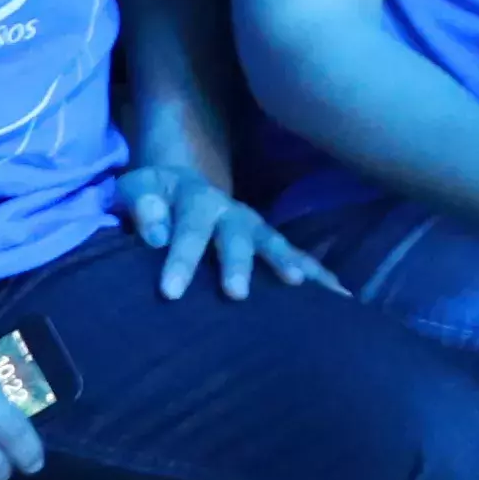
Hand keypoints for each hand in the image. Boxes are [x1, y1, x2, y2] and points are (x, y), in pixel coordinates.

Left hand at [124, 159, 335, 300]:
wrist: (185, 184)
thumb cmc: (156, 197)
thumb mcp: (139, 189)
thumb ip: (141, 205)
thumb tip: (154, 235)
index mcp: (194, 199)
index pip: (187, 228)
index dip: (180, 258)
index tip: (170, 292)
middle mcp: (230, 211)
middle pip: (236, 235)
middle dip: (238, 263)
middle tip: (235, 293)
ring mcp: (254, 226)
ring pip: (273, 243)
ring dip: (286, 262)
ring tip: (298, 283)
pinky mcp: (270, 241)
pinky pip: (298, 256)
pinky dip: (319, 273)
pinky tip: (340, 295)